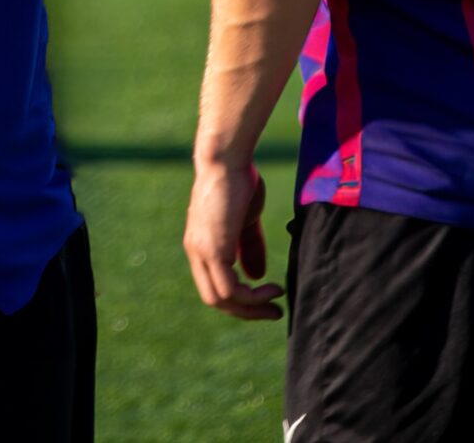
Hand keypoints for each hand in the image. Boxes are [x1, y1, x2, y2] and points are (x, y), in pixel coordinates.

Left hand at [184, 160, 283, 320]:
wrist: (226, 160)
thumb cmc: (239, 182)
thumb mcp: (246, 221)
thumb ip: (248, 247)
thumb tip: (256, 277)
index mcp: (200, 245)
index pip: (213, 286)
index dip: (238, 299)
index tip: (266, 300)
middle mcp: (196, 252)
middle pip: (214, 299)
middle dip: (245, 311)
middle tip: (273, 312)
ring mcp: (201, 252)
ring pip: (221, 299)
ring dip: (251, 308)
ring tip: (277, 302)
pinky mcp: (213, 249)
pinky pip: (229, 289)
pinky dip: (251, 297)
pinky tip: (272, 289)